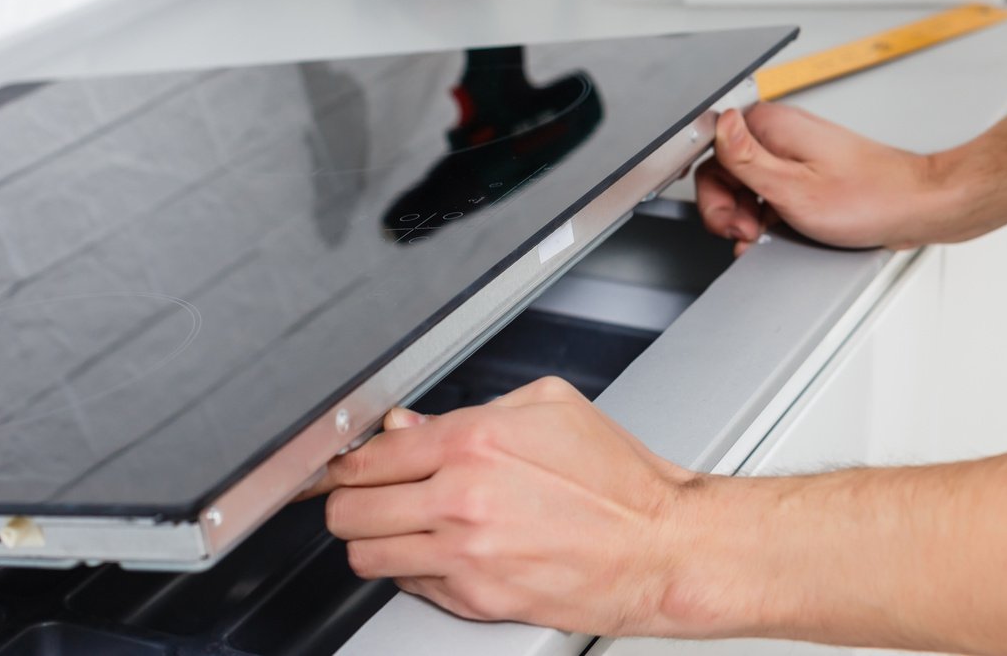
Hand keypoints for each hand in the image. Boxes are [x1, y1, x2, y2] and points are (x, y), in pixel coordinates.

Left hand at [314, 377, 700, 634]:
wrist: (660, 546)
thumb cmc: (619, 479)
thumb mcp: (550, 406)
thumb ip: (472, 409)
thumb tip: (410, 426)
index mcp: (475, 441)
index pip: (369, 455)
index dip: (348, 459)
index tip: (346, 463)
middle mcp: (462, 498)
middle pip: (349, 509)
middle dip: (350, 500)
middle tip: (366, 495)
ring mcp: (465, 555)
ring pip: (366, 555)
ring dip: (373, 540)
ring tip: (398, 527)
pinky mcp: (477, 599)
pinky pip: (409, 587)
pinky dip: (414, 571)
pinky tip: (441, 551)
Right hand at [695, 103, 968, 251]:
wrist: (917, 207)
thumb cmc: (869, 198)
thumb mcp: (794, 188)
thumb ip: (746, 159)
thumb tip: (718, 124)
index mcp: (772, 126)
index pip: (713, 148)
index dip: (713, 189)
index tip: (729, 216)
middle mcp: (782, 134)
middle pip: (728, 170)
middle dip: (729, 208)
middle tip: (746, 233)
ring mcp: (796, 154)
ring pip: (749, 185)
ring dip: (748, 215)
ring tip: (764, 237)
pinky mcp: (809, 173)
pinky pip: (774, 192)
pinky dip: (769, 216)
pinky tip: (778, 235)